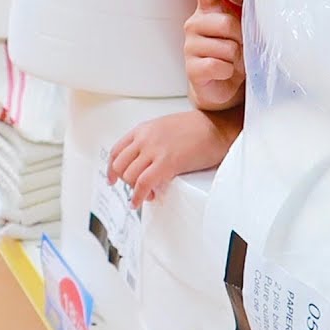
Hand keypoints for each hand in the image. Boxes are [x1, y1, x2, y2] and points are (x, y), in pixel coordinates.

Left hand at [107, 108, 240, 207]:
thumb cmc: (199, 127)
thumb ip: (153, 141)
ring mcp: (154, 150)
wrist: (218, 126)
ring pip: (129, 176)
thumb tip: (148, 161)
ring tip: (146, 196)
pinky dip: (137, 196)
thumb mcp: (167, 128)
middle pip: (120, 165)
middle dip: (124, 180)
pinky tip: (140, 202)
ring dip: (134, 190)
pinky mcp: (166, 163)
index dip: (112, 168)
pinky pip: (142, 184)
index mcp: (144, 129)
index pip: (117, 150)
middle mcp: (145, 138)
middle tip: (135, 189)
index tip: (112, 178)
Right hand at [185, 0, 244, 110]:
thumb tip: (261, 5)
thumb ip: (242, 17)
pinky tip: (222, 74)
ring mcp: (190, 46)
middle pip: (226, 23)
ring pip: (226, 47)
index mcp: (208, 13)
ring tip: (230, 63)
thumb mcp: (240, 33)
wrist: (222, 87)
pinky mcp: (192, 67)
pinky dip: (227, 73)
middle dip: (239, 40)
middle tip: (238, 51)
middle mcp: (194, 25)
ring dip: (235, 60)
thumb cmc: (233, 55)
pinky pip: (219, 65)